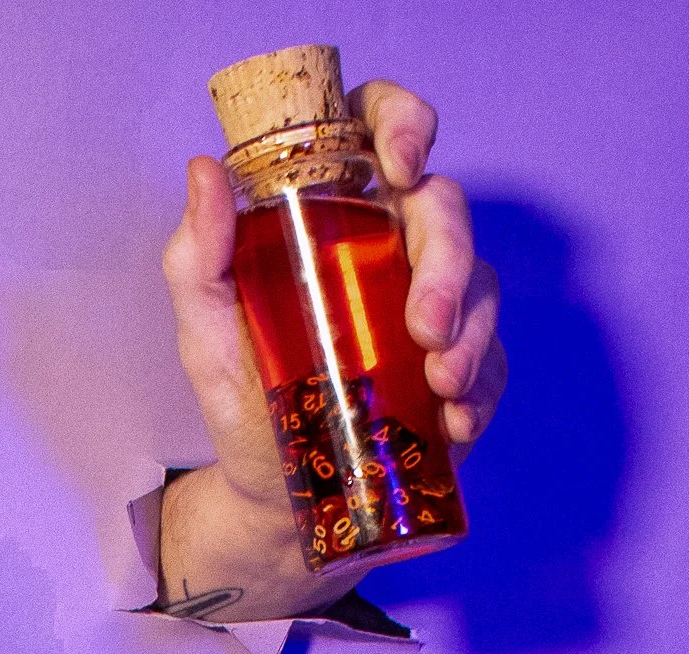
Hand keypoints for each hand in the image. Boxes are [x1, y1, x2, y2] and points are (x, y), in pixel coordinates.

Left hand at [158, 78, 508, 619]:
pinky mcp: (457, 367)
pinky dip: (479, 388)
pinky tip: (455, 416)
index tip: (401, 164)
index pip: (378, 132)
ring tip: (440, 381)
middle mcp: (389, 249)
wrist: (271, 495)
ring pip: (481, 285)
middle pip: (443, 212)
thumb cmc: (240, 401)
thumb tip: (203, 171)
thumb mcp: (206, 333)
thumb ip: (197, 259)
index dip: (402, 123)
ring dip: (471, 332)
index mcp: (333, 218)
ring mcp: (430, 306)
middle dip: (448, 262)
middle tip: (426, 324)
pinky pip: (491, 361)